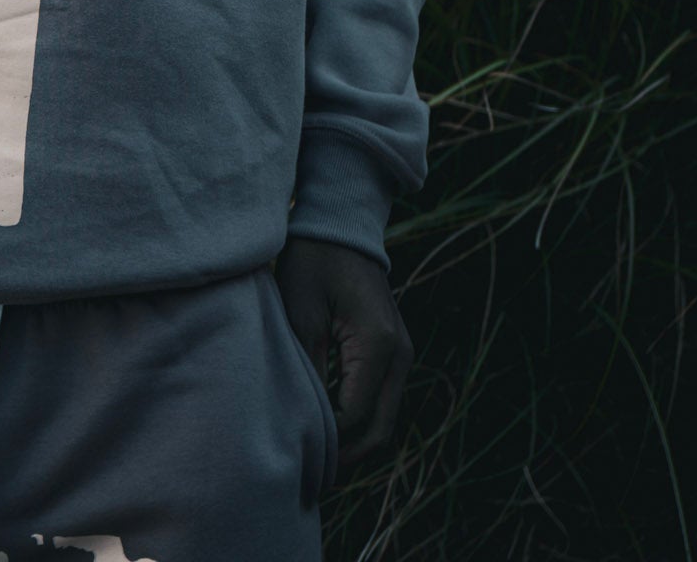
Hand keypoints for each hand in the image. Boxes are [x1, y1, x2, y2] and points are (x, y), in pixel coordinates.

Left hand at [274, 237, 413, 468]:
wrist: (340, 224)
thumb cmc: (313, 260)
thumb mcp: (300, 313)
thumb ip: (308, 370)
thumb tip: (305, 422)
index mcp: (379, 345)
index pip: (355, 415)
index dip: (327, 440)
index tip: (295, 452)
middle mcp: (400, 355)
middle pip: (379, 429)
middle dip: (347, 455)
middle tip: (310, 473)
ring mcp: (401, 353)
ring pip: (383, 418)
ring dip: (354, 440)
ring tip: (316, 454)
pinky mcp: (393, 350)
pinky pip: (380, 398)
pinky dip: (359, 418)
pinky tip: (327, 423)